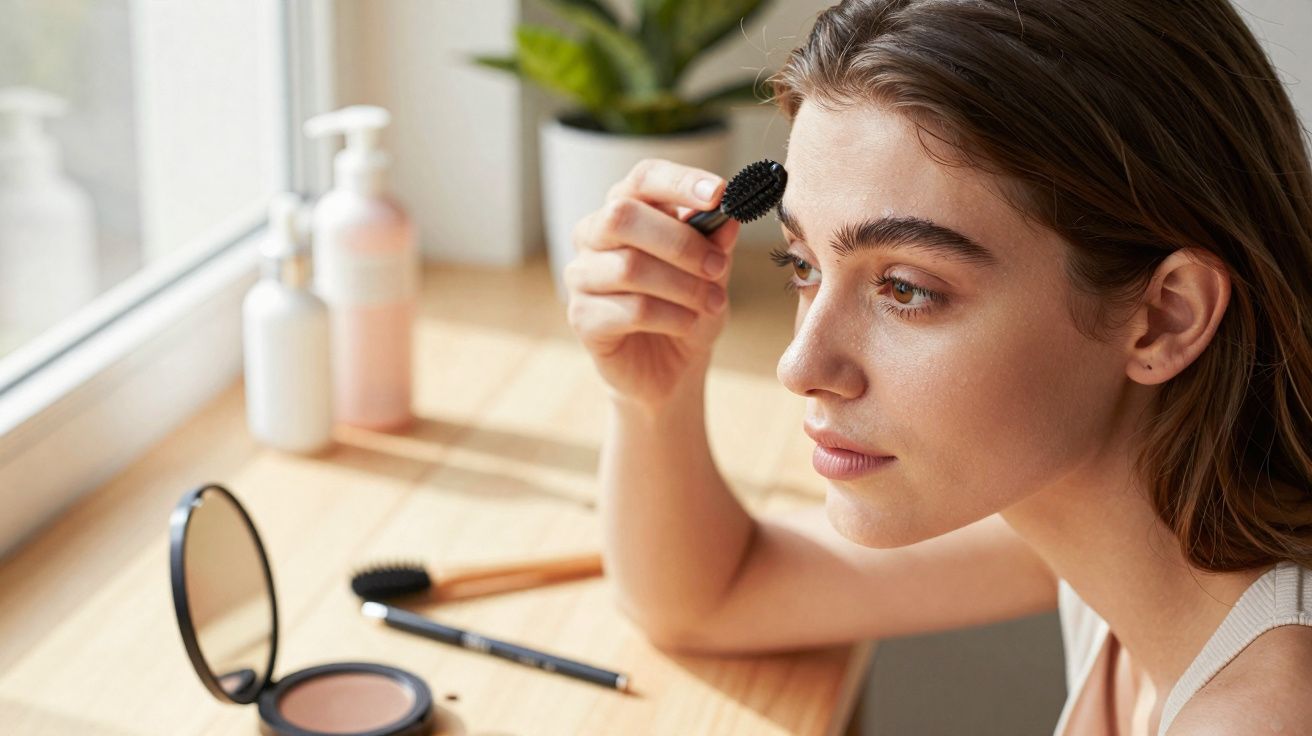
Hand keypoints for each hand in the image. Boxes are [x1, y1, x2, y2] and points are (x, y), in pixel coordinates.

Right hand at [564, 158, 741, 410]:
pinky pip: (630, 309)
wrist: (671, 369)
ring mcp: (582, 276)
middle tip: (718, 266)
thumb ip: (716, 242)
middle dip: (680, 241)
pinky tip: (689, 324)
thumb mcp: (713, 273)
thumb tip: (728, 216)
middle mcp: (594, 235)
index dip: (679, 181)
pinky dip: (671, 316)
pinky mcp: (582, 318)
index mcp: (627, 209)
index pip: (643, 178)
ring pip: (629, 267)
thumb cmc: (688, 307)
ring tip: (714, 304)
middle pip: (622, 215)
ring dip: (683, 286)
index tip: (719, 194)